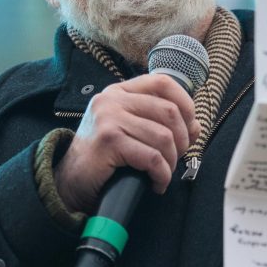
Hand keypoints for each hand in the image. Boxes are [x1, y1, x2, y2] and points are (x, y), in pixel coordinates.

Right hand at [54, 74, 199, 213]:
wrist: (70, 182)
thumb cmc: (102, 159)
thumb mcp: (131, 132)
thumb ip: (160, 124)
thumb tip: (196, 125)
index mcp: (120, 92)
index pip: (163, 82)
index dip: (185, 103)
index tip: (190, 127)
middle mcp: (112, 100)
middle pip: (169, 111)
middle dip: (182, 140)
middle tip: (176, 159)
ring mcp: (109, 118)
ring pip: (163, 137)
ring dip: (171, 162)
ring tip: (162, 174)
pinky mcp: (109, 141)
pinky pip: (152, 157)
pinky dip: (161, 175)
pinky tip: (156, 183)